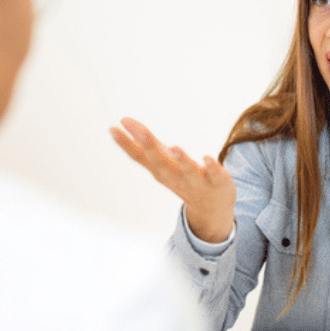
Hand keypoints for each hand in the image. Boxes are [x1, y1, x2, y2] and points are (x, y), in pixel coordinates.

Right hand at [110, 117, 235, 242]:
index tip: (113, 129)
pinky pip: (214, 174)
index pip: (140, 157)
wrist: (210, 209)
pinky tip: (208, 157)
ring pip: (187, 170)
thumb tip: (123, 120)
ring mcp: (196, 180)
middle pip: (161, 163)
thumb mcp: (162, 160)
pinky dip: (211, 167)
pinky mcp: (216, 181)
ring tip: (175, 147)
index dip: (126, 144)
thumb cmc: (182, 178)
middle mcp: (175, 176)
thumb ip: (145, 142)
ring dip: (181, 160)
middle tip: (141, 132)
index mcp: (160, 170)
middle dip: (150, 148)